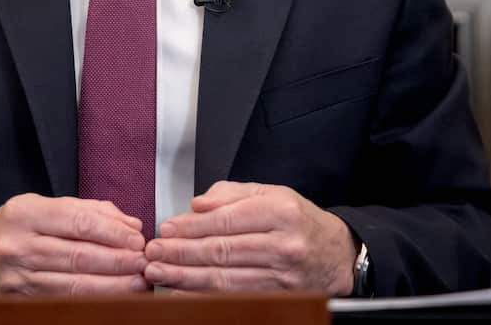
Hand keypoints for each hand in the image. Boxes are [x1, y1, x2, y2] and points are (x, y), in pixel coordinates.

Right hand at [0, 193, 149, 296]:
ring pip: (74, 284)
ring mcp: (18, 278)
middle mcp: (18, 246)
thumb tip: (130, 223)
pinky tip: (113, 296)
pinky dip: (94, 299)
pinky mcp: (21, 301)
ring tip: (137, 282)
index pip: (78, 223)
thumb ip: (88, 211)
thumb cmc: (18, 229)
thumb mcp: (44, 207)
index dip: (113, 232)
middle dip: (118, 261)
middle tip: (144, 262)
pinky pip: (64, 301)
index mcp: (25, 214)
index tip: (137, 238)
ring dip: (112, 285)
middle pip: (79, 256)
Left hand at [143, 181, 357, 294]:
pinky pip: (234, 297)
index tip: (166, 229)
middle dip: (181, 253)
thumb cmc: (300, 222)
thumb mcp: (272, 194)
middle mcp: (284, 244)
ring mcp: (283, 276)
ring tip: (160, 273)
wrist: (337, 255)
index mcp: (281, 211)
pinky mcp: (280, 297)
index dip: (191, 227)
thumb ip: (231, 194)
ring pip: (225, 278)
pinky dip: (204, 296)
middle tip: (153, 253)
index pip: (226, 220)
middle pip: (222, 251)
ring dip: (186, 277)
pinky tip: (183, 292)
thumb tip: (197, 204)